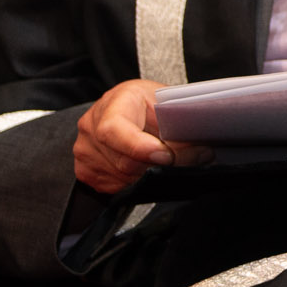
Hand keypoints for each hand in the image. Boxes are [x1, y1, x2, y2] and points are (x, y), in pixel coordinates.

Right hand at [74, 79, 198, 194]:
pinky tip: (153, 166)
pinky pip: (117, 186)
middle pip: (124, 161)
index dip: (140, 147)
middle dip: (162, 164)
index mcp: (111, 104)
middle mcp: (91, 129)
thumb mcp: (167, 99)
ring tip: (178, 160)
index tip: (167, 155)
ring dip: (155, 174)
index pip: (113, 131)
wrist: (128, 106)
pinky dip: (140, 180)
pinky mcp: (87, 173)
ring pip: (124, 177)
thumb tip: (200, 147)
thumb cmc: (149, 101)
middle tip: (197, 157)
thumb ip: (178, 120)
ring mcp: (85, 153)